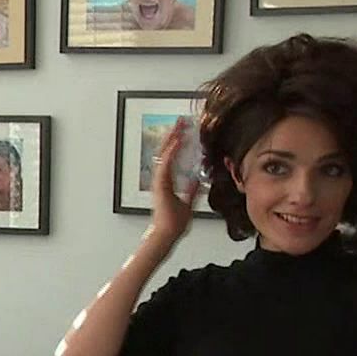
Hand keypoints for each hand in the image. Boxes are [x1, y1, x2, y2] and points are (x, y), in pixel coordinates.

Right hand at [148, 125, 201, 245]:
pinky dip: (171, 152)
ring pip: (164, 154)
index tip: (183, 131)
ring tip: (178, 126)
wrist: (168, 234)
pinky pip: (165, 164)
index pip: (171, 157)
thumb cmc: (174, 223)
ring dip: (171, 139)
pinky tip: (177, 141)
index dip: (177, 143)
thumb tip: (197, 180)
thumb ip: (191, 190)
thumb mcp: (188, 203)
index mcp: (166, 182)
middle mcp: (161, 178)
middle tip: (180, 121)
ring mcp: (159, 180)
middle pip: (166, 151)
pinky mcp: (160, 184)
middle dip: (173, 135)